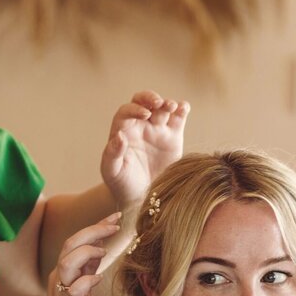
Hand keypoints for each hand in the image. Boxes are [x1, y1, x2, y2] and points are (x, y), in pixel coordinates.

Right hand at [38, 213, 121, 295]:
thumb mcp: (82, 292)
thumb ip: (86, 271)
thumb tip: (98, 250)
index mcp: (63, 274)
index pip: (75, 241)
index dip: (95, 227)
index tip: (115, 217)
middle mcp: (60, 280)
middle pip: (70, 244)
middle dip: (94, 230)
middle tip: (116, 222)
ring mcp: (64, 295)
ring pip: (68, 262)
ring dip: (87, 251)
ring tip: (105, 251)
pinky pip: (77, 289)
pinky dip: (88, 280)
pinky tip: (100, 278)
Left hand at [100, 91, 190, 207]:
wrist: (141, 198)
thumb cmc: (121, 184)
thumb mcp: (112, 172)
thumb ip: (112, 154)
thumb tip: (119, 136)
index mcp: (123, 132)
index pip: (126, 112)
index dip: (135, 109)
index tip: (144, 114)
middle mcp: (140, 127)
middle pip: (143, 102)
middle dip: (150, 98)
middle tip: (158, 103)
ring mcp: (157, 130)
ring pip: (162, 108)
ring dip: (167, 103)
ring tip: (172, 106)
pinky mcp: (174, 137)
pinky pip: (178, 118)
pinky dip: (182, 109)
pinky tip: (184, 108)